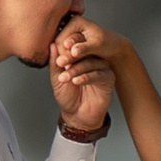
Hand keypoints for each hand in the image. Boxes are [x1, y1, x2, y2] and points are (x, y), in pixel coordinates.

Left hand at [50, 18, 116, 137]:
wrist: (77, 116)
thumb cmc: (67, 96)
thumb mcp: (57, 78)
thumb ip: (55, 63)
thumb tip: (52, 45)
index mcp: (81, 58)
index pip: (76, 47)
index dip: (66, 50)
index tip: (57, 56)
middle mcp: (92, 61)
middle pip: (84, 53)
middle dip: (71, 58)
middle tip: (61, 64)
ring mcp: (101, 69)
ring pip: (91, 63)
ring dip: (76, 69)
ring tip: (65, 77)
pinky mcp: (108, 79)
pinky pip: (99, 74)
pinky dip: (86, 77)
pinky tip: (76, 81)